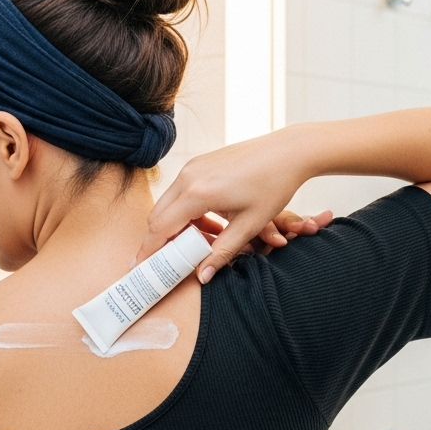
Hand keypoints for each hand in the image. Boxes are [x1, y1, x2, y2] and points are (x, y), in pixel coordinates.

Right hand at [137, 131, 328, 280]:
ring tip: (202, 245)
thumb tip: (201, 277)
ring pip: (169, 204)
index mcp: (197, 193)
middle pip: (158, 216)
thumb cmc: (274, 186)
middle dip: (161, 242)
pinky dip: (188, 212)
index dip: (149, 252)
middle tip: (169, 263)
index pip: (160, 228)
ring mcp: (192, 167)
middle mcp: (188, 177)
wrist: (288, 152)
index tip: (142, 270)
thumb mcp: (249, 226)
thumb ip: (222, 253)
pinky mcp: (200, 164)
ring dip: (178, 227)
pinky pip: (182, 193)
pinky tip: (211, 225)